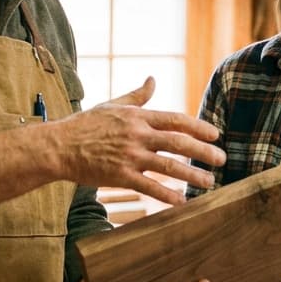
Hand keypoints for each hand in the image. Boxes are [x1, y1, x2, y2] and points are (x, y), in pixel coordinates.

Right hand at [55, 77, 225, 204]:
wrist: (58, 146)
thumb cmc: (85, 125)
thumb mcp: (112, 105)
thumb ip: (137, 96)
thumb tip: (153, 79)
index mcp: (137, 117)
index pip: (176, 120)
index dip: (198, 128)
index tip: (216, 136)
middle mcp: (137, 135)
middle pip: (178, 142)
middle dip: (204, 152)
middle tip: (222, 160)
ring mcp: (129, 156)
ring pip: (168, 166)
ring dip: (192, 175)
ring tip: (209, 182)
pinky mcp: (119, 176)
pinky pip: (148, 187)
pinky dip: (166, 195)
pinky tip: (182, 201)